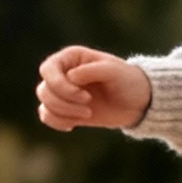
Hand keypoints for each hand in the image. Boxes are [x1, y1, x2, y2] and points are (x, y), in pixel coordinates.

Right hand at [37, 47, 151, 132]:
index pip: (48, 69)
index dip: (60, 86)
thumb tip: (70, 77)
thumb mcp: (113, 71)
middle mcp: (63, 73)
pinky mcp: (65, 109)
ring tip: (88, 114)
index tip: (85, 97)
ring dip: (63, 113)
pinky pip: (47, 116)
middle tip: (89, 108)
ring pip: (44, 104)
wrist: (137, 102)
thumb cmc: (127, 81)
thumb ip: (91, 71)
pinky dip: (57, 122)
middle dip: (64, 103)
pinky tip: (74, 125)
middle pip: (44, 90)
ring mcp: (63, 92)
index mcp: (71, 58)